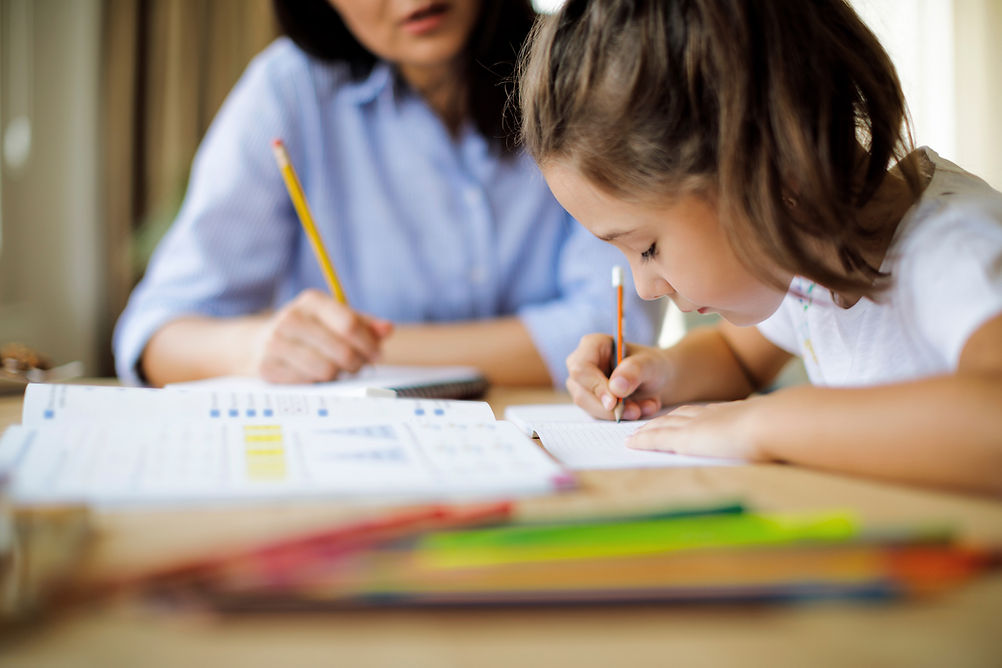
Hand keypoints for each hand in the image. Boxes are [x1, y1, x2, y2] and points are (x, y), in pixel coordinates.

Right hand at [250, 289, 393, 382]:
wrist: (256, 345)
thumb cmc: (308, 332)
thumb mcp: (333, 319)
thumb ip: (363, 323)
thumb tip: (387, 329)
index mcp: (311, 301)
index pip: (349, 324)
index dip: (369, 343)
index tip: (376, 354)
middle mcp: (290, 318)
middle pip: (342, 350)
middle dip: (357, 362)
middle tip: (357, 366)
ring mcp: (275, 343)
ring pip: (327, 370)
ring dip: (338, 375)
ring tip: (336, 370)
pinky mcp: (267, 367)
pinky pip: (308, 383)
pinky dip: (317, 383)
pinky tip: (315, 376)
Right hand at [565, 334, 670, 420]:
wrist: (658, 379)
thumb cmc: (652, 365)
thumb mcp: (650, 364)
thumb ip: (634, 371)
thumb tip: (615, 388)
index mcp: (592, 345)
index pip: (581, 369)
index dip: (595, 387)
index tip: (614, 402)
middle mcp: (582, 365)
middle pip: (582, 393)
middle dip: (609, 408)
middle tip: (636, 411)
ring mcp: (584, 386)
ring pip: (590, 408)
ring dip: (619, 414)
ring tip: (645, 407)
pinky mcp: (591, 403)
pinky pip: (600, 417)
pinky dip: (622, 417)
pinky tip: (641, 408)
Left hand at [627, 399, 767, 460]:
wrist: (771, 423)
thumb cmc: (780, 429)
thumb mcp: (774, 428)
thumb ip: (769, 433)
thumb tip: (782, 440)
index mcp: (730, 413)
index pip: (702, 413)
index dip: (686, 417)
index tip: (677, 420)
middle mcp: (709, 415)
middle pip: (678, 416)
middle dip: (662, 420)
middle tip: (648, 425)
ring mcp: (695, 425)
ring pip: (664, 425)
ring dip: (648, 429)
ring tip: (636, 434)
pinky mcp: (685, 438)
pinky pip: (657, 438)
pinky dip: (643, 440)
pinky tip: (631, 443)